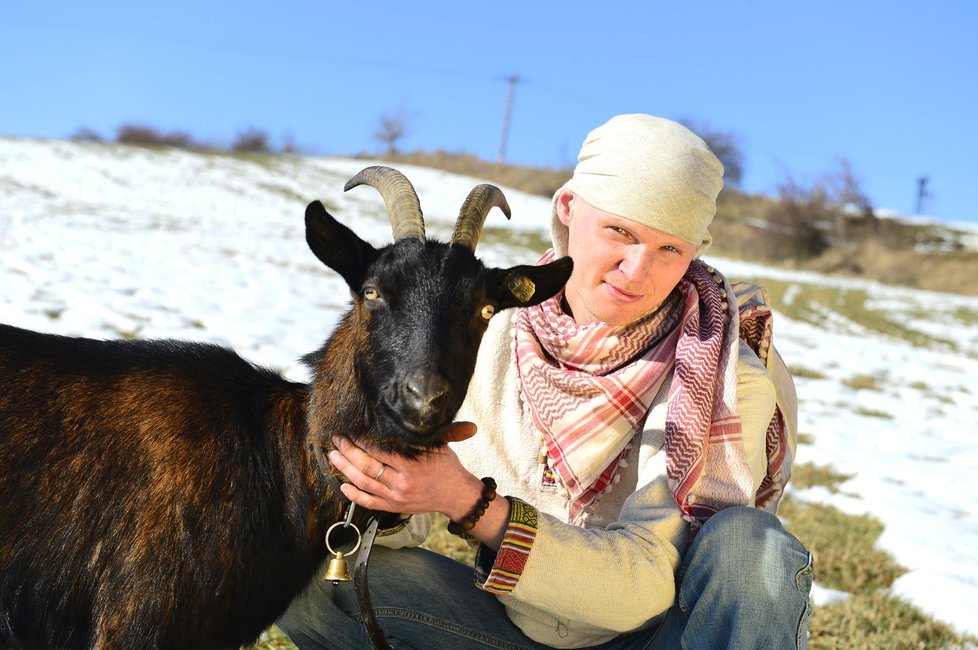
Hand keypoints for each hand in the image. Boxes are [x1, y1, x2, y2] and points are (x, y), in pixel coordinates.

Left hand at [328, 422, 481, 517]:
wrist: (455, 495)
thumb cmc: (447, 467)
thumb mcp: (440, 446)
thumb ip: (426, 432)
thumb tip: (417, 413)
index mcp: (412, 466)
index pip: (380, 451)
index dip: (362, 441)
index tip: (352, 431)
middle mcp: (401, 483)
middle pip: (367, 466)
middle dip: (348, 452)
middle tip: (337, 440)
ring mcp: (396, 497)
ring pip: (364, 483)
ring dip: (345, 469)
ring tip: (334, 456)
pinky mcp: (394, 508)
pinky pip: (369, 503)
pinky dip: (354, 495)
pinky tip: (343, 485)